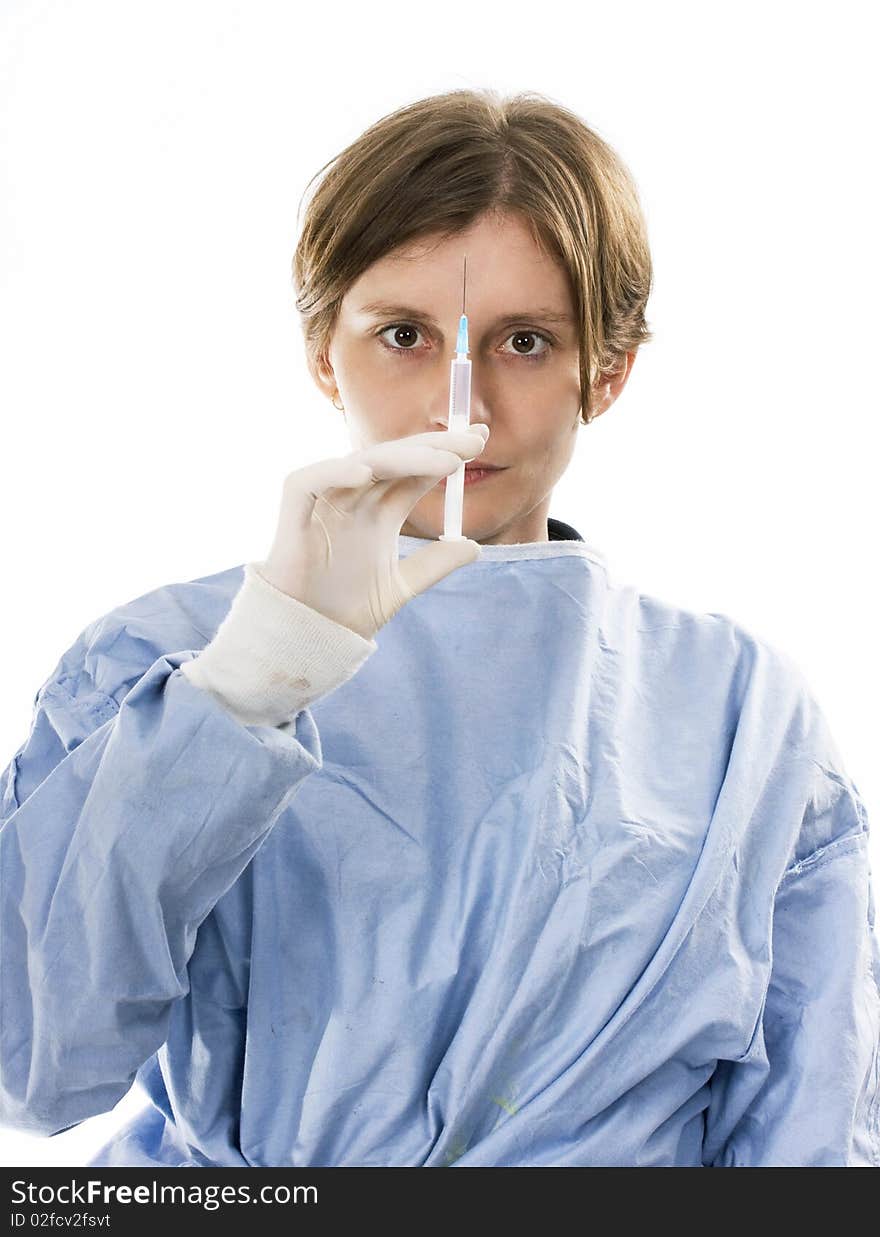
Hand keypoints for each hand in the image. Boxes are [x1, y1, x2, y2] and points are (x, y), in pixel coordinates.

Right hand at [258, 425, 490, 639]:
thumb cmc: (346, 610)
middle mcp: (356, 500)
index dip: (445, 453)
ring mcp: (325, 502)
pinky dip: (334, 472)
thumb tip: (476, 547)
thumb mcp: (402, 585)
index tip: (480, 440)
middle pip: (396, 460)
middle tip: (473, 441)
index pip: (415, 471)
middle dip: (434, 447)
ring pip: (362, 463)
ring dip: (402, 458)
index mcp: (381, 512)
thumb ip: (434, 564)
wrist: (310, 637)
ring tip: (443, 460)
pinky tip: (365, 473)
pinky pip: (310, 481)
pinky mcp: (294, 512)